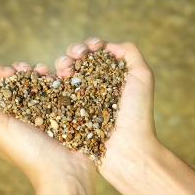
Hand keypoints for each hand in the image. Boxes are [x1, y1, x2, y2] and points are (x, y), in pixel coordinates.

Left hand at [0, 61, 94, 186]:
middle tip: (30, 69)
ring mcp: (44, 117)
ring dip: (40, 74)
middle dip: (23, 72)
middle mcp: (23, 118)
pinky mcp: (62, 116)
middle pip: (19, 86)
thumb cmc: (29, 152)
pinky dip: (56, 83)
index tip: (13, 72)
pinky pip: (57, 93)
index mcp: (4, 122)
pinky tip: (57, 78)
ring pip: (39, 87)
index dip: (3, 76)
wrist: (64, 171)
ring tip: (46, 72)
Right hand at [54, 38, 157, 184]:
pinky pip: (58, 96)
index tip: (89, 48)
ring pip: (67, 77)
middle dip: (73, 54)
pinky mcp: (71, 115)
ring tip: (63, 69)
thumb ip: (129, 53)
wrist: (127, 149)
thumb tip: (107, 46)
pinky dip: (53, 83)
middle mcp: (96, 89)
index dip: (89, 47)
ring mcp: (82, 102)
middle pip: (79, 64)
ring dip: (62, 66)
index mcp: (111, 79)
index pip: (96, 56)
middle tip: (72, 59)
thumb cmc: (137, 114)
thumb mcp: (142, 76)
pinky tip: (51, 77)